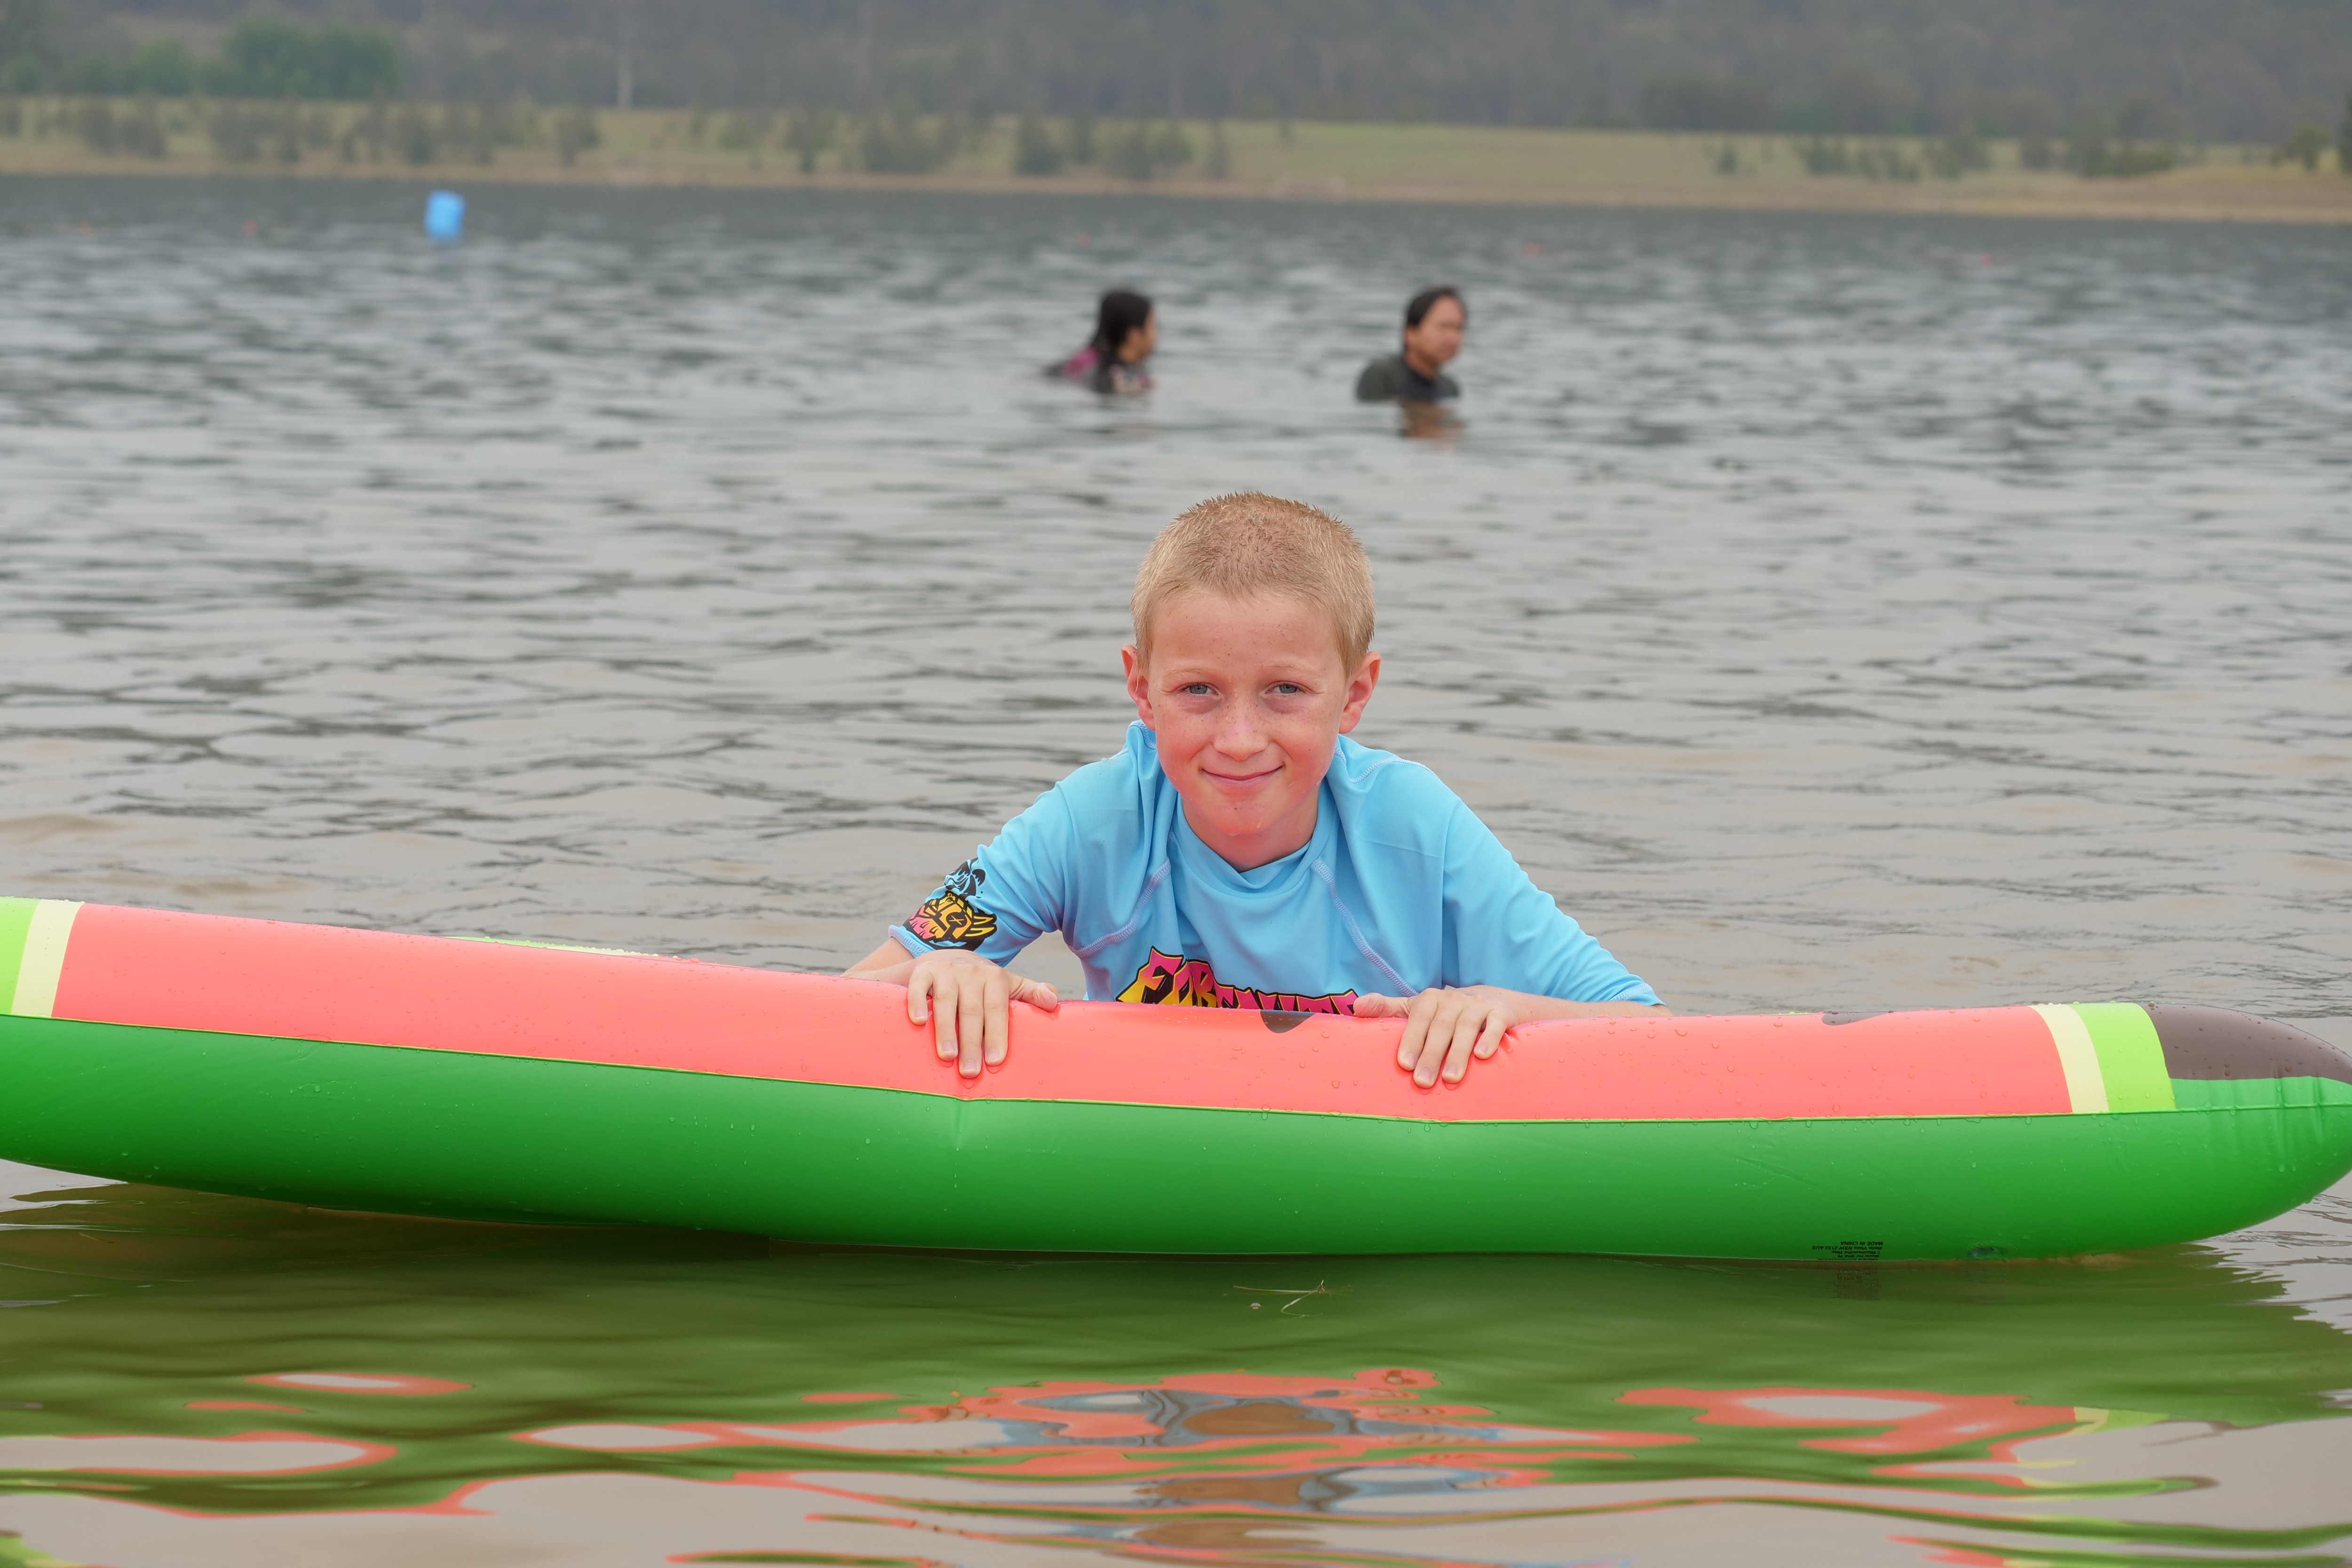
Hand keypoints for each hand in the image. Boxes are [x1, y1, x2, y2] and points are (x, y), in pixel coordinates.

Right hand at [899, 949, 1059, 1077]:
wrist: (946, 956)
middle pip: (971, 1011)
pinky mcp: (923, 971)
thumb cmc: (981, 982)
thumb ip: (1031, 994)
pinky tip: (917, 1022)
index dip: (996, 1034)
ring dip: (945, 1030)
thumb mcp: (1009, 985)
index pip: (996, 1009)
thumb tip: (1054, 1001)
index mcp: (994, 978)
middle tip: (970, 1071)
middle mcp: (971, 973)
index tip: (995, 1060)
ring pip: (945, 1002)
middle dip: (971, 1042)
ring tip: (947, 1056)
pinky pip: (919, 987)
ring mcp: (946, 971)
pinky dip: (916, 1003)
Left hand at [1353, 985, 1526, 1086]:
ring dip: (1458, 1052)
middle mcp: (1453, 999)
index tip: (1403, 1065)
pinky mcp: (1501, 1013)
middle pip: (1441, 1026)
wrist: (1491, 1001)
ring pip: (1467, 1027)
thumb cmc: (1444, 1013)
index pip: (1418, 1017)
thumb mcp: (1415, 1009)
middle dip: (1431, 1054)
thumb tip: (1355, 1007)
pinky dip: (1489, 1038)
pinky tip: (1483, 1056)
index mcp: (1430, 1000)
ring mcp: (1478, 1005)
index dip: (1411, 1039)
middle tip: (1422, 1082)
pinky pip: (1496, 1024)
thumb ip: (1387, 1009)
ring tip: (1450, 1078)